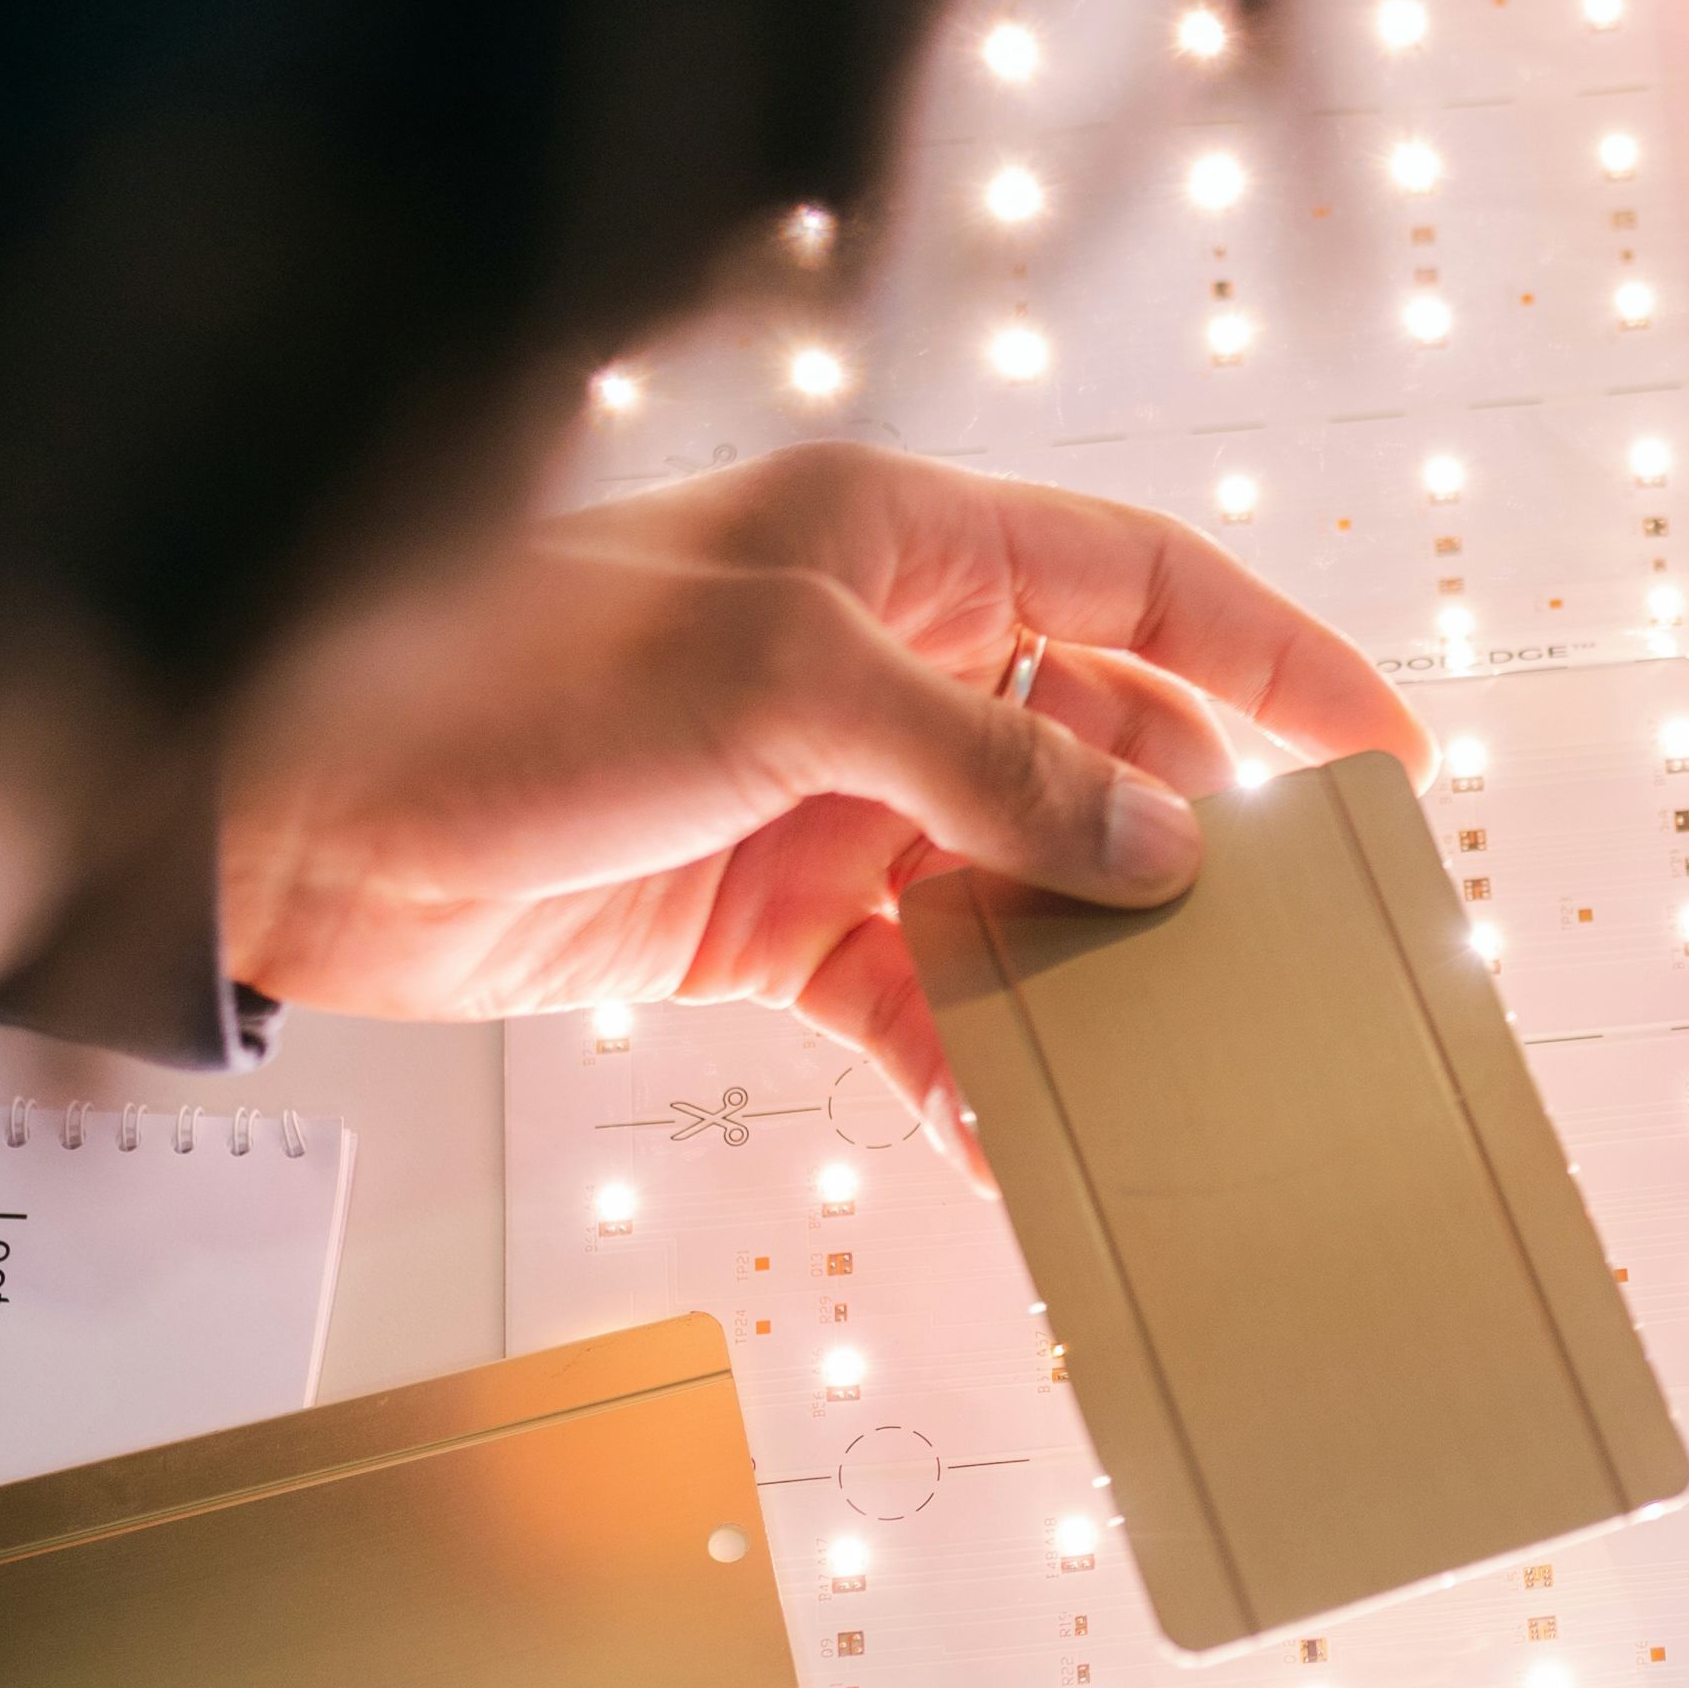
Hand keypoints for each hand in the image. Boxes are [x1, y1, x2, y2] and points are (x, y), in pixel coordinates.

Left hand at [221, 454, 1423, 1157]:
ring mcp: (828, 796)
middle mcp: (878, 657)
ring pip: (1020, 884)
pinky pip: (916, 1000)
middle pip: (1099, 743)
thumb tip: (1160, 838)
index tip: (1387, 753)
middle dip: (1192, 844)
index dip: (1277, 659)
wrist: (302, 816)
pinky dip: (973, 1068)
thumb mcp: (783, 689)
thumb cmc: (515, 682)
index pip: (1144, 580)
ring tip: (1183, 1063)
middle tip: (1290, 950)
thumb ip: (985, 761)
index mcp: (897, 541)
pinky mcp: (762, 920)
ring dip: (1091, 972)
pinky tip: (1028, 1146)